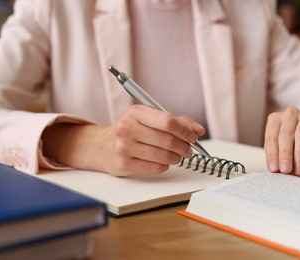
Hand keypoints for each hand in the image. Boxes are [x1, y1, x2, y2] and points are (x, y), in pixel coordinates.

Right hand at [41, 105, 204, 175]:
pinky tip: (163, 161)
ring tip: (177, 156)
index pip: (168, 121)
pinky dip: (165, 165)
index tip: (193, 136)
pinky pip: (156, 167)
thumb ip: (176, 121)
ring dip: (176, 157)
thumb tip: (198, 130)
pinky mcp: (124, 164)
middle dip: (185, 147)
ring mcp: (124, 147)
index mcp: (136, 112)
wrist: (101, 147)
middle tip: (189, 149)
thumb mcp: (149, 119)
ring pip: (164, 156)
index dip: (185, 130)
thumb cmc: (131, 131)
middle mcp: (127, 128)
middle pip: (168, 140)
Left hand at [264, 106, 299, 175]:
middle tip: (285, 170)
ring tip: (298, 170)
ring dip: (299, 154)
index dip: (272, 154)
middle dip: (285, 154)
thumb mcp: (280, 148)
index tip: (274, 169)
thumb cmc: (292, 144)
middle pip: (286, 134)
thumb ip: (276, 156)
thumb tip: (274, 169)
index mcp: (275, 119)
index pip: (271, 137)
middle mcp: (289, 115)